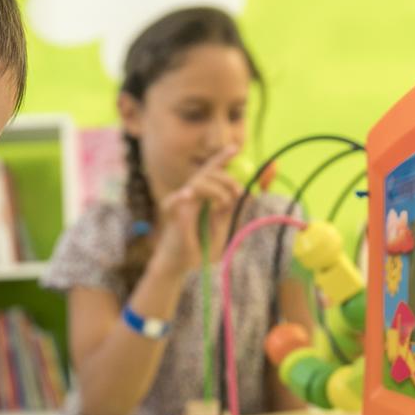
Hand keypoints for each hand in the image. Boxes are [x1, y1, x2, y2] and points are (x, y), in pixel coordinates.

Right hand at [152, 146, 243, 273]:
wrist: (181, 265)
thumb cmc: (200, 249)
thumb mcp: (222, 230)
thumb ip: (229, 213)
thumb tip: (242, 195)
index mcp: (203, 197)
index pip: (212, 172)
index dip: (222, 158)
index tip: (235, 148)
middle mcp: (192, 196)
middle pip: (207, 173)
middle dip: (226, 177)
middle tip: (239, 190)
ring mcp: (181, 203)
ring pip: (198, 182)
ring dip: (216, 189)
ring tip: (223, 203)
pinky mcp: (172, 214)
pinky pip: (175, 201)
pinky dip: (181, 197)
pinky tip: (187, 195)